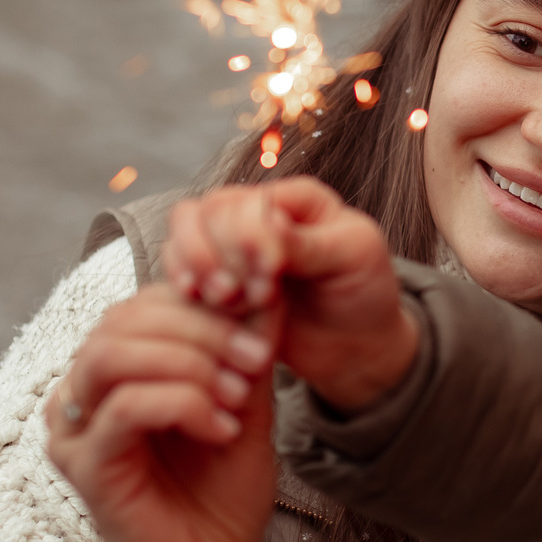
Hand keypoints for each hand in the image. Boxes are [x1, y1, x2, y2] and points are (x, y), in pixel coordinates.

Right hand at [44, 285, 280, 541]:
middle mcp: (83, 396)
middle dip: (201, 329)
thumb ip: (246, 353)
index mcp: (117, 374)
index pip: (142, 302)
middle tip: (257, 359)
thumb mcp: (245, 410)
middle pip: (122, 319)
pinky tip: (220, 429)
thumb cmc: (221, 498)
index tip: (262, 324)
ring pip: (112, 354)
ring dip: (187, 363)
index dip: (203, 301)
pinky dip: (181, 404)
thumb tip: (265, 287)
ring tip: (236, 395)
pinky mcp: (85, 470)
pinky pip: (122, 408)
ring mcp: (77, 433)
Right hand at [162, 180, 419, 411]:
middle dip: (223, 254)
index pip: (252, 199)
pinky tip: (201, 300)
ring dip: (196, 263)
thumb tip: (269, 224)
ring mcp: (233, 241)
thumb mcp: (352, 259)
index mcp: (297, 197)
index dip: (251, 234)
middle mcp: (259, 211)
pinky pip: (178, 260)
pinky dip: (182, 278)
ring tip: (225, 299)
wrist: (355, 343)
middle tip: (250, 295)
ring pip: (186, 227)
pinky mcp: (217, 273)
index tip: (272, 273)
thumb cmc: (363, 293)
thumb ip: (309, 242)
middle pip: (211, 210)